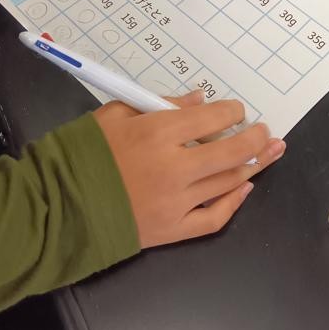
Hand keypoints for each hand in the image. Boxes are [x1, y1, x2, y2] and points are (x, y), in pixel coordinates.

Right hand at [94, 90, 285, 248]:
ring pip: (229, 181)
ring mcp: (177, 202)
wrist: (58, 207)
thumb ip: (160, 104)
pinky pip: (214, 218)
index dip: (232, 112)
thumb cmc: (83, 153)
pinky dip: (234, 203)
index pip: (212, 117)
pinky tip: (245, 189)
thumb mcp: (115, 113)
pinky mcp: (173, 229)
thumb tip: (199, 101)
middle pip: (232, 150)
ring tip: (270, 154)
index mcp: (159, 133)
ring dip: (255, 166)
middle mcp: (175, 167)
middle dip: (256, 138)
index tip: (237, 111)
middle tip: (267, 132)